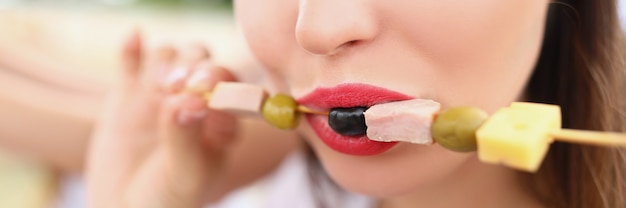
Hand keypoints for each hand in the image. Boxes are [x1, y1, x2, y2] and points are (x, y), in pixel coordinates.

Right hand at [86, 31, 239, 207]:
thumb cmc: (167, 201)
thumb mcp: (184, 177)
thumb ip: (187, 140)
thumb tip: (190, 99)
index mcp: (221, 123)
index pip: (231, 88)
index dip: (220, 82)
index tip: (203, 89)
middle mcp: (195, 103)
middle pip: (203, 63)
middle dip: (194, 67)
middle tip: (176, 84)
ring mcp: (160, 96)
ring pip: (171, 56)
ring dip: (167, 59)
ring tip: (158, 84)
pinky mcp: (127, 95)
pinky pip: (131, 62)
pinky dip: (132, 47)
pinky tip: (134, 39)